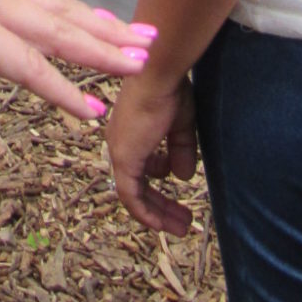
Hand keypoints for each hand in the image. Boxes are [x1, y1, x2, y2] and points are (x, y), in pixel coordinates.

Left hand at [105, 74, 197, 234]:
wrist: (159, 74)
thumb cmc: (170, 90)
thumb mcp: (181, 125)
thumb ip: (181, 150)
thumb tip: (182, 176)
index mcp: (131, 133)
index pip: (142, 167)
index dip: (161, 183)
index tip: (179, 198)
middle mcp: (120, 144)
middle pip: (138, 185)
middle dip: (161, 206)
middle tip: (182, 221)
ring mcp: (120, 151)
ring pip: (135, 194)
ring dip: (158, 213)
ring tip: (181, 226)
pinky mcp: (123, 158)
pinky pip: (130, 196)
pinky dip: (146, 213)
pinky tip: (163, 225)